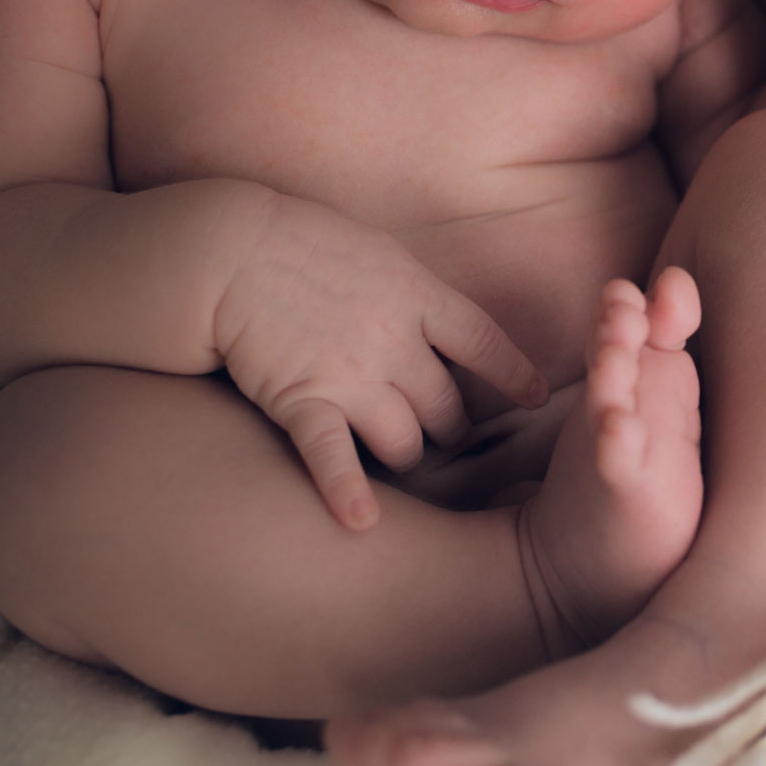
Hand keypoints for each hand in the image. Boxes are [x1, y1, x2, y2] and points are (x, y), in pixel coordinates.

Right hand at [212, 192, 547, 529]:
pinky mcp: (304, 401)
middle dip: (451, 427)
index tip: (538, 396)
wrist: (228, 248)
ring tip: (402, 455)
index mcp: (418, 296)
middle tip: (446, 434)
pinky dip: (348, 493)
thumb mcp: (378, 253)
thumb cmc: (301, 242)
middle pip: (446, 405)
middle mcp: (395, 342)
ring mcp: (351, 375)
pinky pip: (335, 457)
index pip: (484, 342)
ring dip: (407, 453)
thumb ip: (412, 292)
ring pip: (404, 441)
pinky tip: (363, 523)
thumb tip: (438, 316)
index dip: (514, 374)